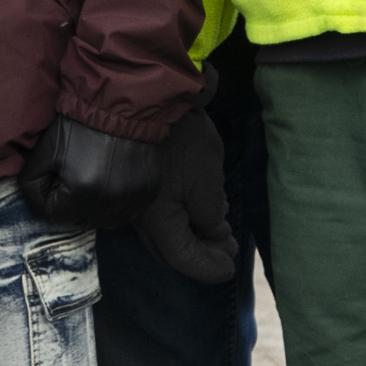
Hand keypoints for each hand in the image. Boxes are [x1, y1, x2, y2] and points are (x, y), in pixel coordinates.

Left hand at [17, 117, 162, 233]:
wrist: (119, 105)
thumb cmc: (78, 125)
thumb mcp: (45, 150)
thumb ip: (32, 181)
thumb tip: (37, 201)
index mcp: (80, 194)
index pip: (54, 216)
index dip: (48, 198)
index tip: (52, 181)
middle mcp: (108, 204)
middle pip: (81, 221)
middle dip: (70, 206)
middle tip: (71, 181)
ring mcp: (132, 200)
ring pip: (106, 221)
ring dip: (96, 208)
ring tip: (92, 183)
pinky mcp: (148, 193)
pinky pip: (129, 211)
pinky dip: (118, 203)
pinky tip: (113, 182)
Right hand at [133, 100, 237, 284]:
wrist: (143, 97)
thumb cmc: (180, 140)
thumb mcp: (207, 181)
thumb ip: (211, 217)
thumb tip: (216, 237)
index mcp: (157, 221)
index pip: (185, 259)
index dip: (210, 267)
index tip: (231, 266)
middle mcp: (139, 218)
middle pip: (171, 252)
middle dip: (201, 255)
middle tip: (227, 248)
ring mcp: (134, 202)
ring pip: (163, 235)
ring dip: (191, 236)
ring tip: (217, 225)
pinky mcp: (135, 186)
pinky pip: (158, 216)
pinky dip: (180, 220)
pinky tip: (197, 205)